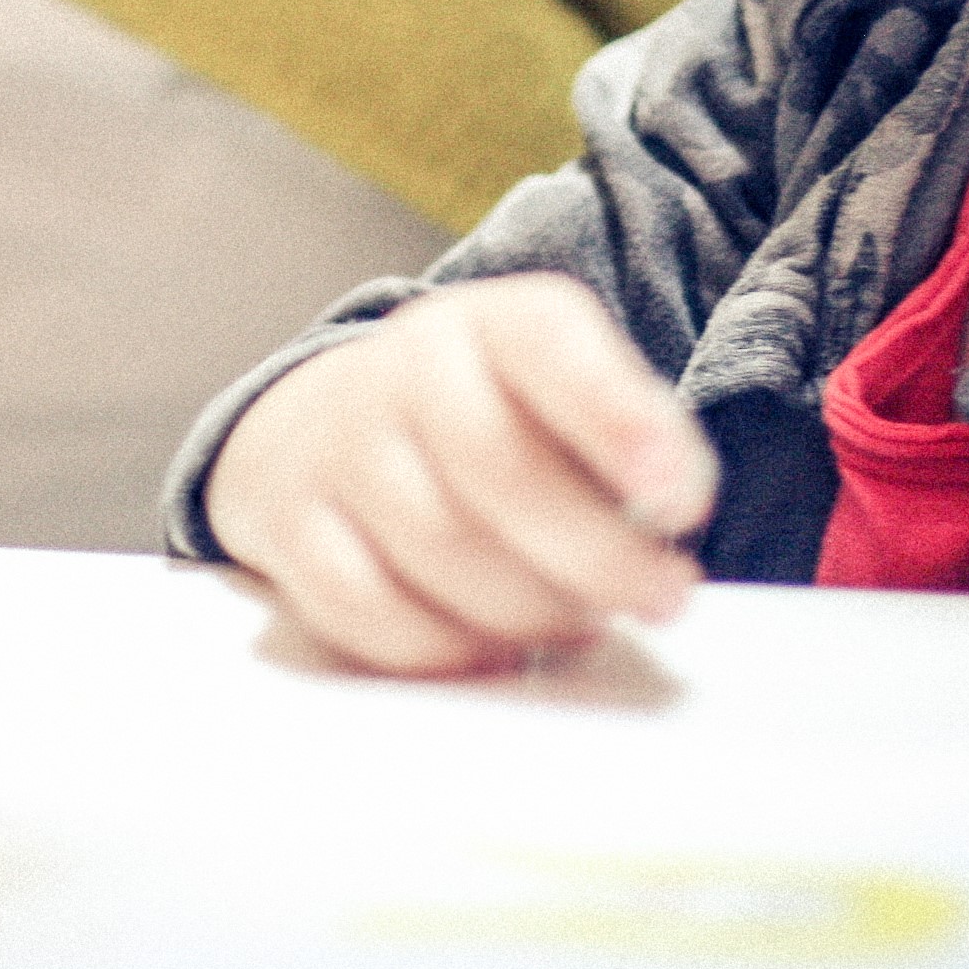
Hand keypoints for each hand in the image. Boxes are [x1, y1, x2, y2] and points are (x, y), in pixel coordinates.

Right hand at [202, 273, 714, 673]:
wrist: (327, 424)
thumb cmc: (483, 424)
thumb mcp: (560, 397)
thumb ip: (628, 437)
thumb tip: (671, 507)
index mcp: (492, 322)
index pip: (549, 344)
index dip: (619, 422)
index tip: (681, 503)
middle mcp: (405, 367)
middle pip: (498, 466)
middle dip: (595, 553)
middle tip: (660, 598)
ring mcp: (337, 443)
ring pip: (439, 546)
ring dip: (529, 608)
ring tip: (577, 620)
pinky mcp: (287, 523)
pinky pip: (367, 607)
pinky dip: (444, 646)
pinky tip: (493, 645)